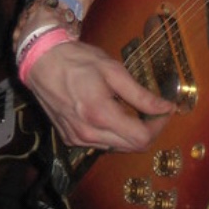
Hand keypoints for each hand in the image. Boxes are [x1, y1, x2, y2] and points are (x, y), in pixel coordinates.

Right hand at [25, 40, 175, 150]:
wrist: (42, 63)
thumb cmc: (78, 61)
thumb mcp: (114, 71)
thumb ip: (141, 94)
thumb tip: (165, 107)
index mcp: (101, 116)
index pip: (141, 138)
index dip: (159, 126)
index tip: (165, 110)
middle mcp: (88, 134)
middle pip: (132, 147)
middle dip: (148, 130)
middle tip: (154, 109)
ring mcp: (77, 139)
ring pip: (117, 146)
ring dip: (130, 132)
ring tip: (132, 108)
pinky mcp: (70, 138)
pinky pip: (101, 143)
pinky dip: (113, 132)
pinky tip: (112, 112)